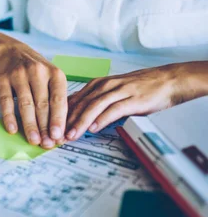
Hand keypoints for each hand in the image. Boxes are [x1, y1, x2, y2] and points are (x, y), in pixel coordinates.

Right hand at [0, 44, 66, 147]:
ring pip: (26, 104)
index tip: (58, 136)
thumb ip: (56, 101)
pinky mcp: (2, 80)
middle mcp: (37, 72)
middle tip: (46, 144)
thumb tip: (59, 131)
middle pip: (42, 104)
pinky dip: (9, 117)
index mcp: (55, 74)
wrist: (12, 53)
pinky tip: (12, 129)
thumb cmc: (37, 73)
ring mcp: (18, 75)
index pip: (58, 100)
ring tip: (33, 140)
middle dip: (45, 127)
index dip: (58, 119)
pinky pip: (6, 101)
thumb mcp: (51, 80)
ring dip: (30, 125)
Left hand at [65, 63, 205, 139]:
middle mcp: (104, 85)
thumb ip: (95, 103)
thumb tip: (76, 117)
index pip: (73, 100)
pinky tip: (93, 128)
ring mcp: (118, 91)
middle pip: (79, 104)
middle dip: (65, 121)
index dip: (60, 115)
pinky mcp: (132, 99)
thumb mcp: (113, 93)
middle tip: (55, 136)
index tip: (50, 129)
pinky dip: (101, 119)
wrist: (167, 80)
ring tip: (70, 136)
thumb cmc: (138, 89)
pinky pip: (113, 109)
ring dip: (80, 122)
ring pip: (93, 107)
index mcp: (97, 85)